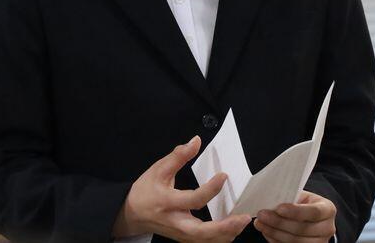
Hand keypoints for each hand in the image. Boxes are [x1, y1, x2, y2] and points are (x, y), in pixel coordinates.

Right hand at [113, 135, 251, 241]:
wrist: (131, 214)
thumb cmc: (145, 190)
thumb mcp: (158, 169)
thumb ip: (178, 156)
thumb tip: (196, 141)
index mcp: (168, 202)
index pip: (193, 199)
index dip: (210, 189)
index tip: (224, 176)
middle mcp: (175, 221)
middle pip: (201, 232)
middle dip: (224, 227)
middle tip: (243, 218)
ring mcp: (180, 234)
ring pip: (205, 241)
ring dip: (226, 235)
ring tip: (242, 223)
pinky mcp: (184, 239)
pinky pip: (204, 242)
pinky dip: (220, 238)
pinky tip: (232, 230)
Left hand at [253, 190, 336, 241]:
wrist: (312, 217)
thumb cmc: (305, 204)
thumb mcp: (303, 196)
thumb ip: (290, 197)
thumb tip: (269, 199)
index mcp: (327, 209)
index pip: (313, 212)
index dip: (296, 211)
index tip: (279, 208)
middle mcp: (327, 228)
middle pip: (302, 229)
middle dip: (279, 222)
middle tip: (262, 215)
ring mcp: (319, 242)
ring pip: (295, 241)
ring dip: (274, 232)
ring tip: (260, 223)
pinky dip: (275, 240)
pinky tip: (267, 232)